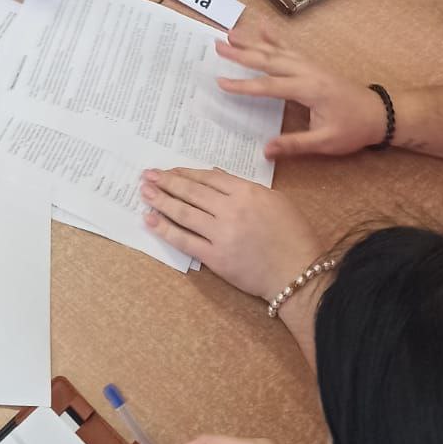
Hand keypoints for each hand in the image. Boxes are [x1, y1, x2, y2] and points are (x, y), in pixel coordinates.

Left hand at [140, 167, 321, 300]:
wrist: (298, 273)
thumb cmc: (293, 235)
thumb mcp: (275, 200)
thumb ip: (245, 187)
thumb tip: (216, 177)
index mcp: (247, 192)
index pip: (208, 178)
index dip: (185, 173)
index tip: (169, 170)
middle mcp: (231, 209)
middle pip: (191, 192)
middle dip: (167, 181)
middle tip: (147, 175)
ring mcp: (221, 234)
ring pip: (184, 213)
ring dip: (161, 201)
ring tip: (144, 192)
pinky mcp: (215, 258)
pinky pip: (185, 241)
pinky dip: (166, 230)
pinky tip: (151, 221)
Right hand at [216, 22, 387, 158]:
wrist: (379, 114)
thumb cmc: (353, 129)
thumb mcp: (325, 142)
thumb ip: (294, 145)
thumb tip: (265, 150)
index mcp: (308, 89)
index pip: (269, 86)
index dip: (244, 86)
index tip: (221, 82)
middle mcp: (307, 71)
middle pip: (269, 60)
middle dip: (241, 53)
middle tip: (218, 45)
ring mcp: (310, 65)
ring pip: (276, 50)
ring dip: (252, 41)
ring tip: (230, 32)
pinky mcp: (312, 65)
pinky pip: (289, 47)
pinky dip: (274, 36)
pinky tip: (262, 26)